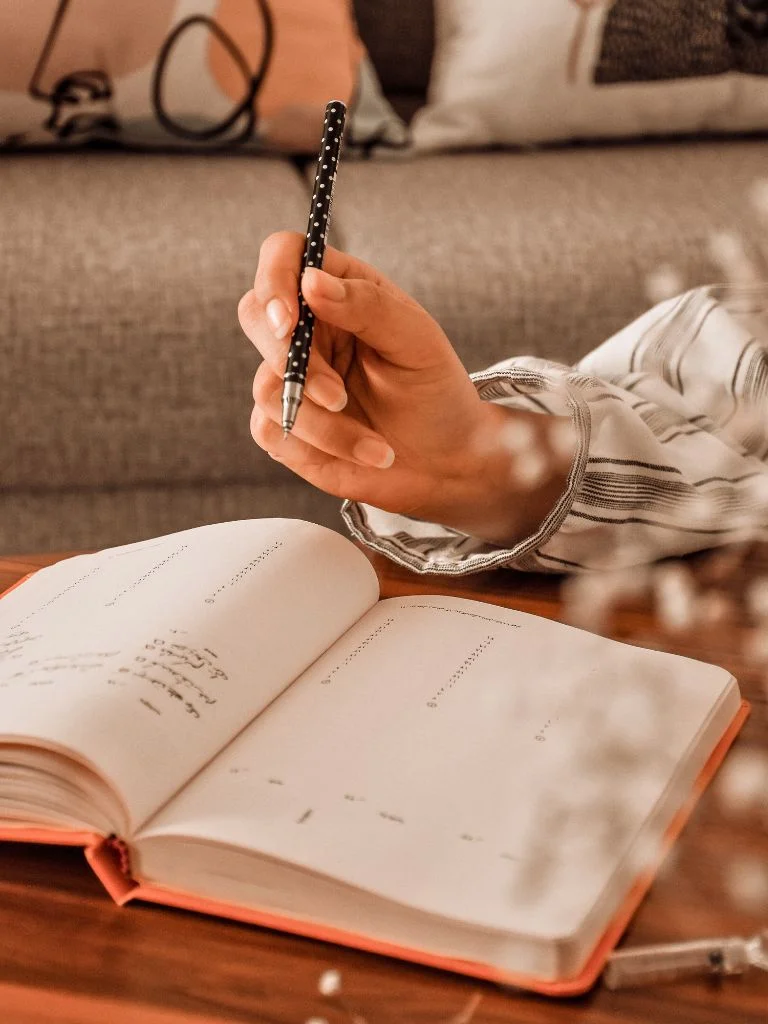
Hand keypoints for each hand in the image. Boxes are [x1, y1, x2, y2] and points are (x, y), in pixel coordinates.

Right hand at [238, 232, 571, 546]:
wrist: (446, 461)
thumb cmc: (435, 392)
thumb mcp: (416, 341)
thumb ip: (367, 305)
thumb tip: (311, 280)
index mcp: (338, 291)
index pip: (284, 256)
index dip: (275, 279)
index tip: (290, 319)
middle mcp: (307, 329)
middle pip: (256, 315)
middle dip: (291, 361)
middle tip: (338, 395)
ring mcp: (289, 378)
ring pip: (267, 387)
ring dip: (323, 422)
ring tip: (378, 445)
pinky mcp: (285, 426)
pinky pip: (272, 431)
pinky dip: (323, 446)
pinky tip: (365, 454)